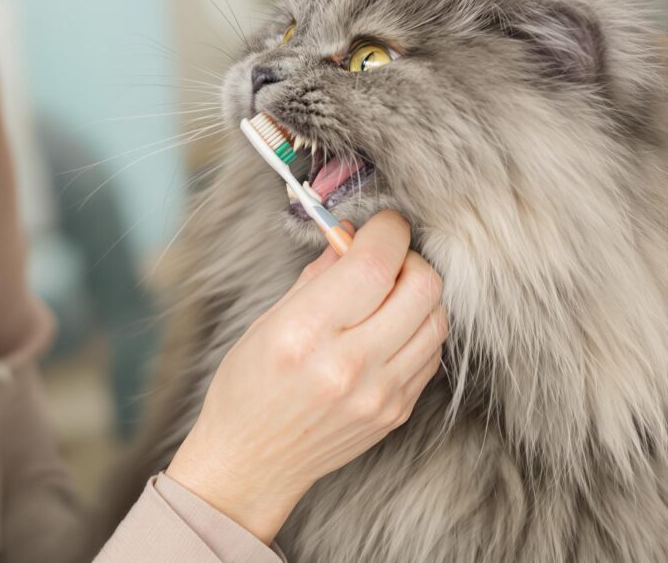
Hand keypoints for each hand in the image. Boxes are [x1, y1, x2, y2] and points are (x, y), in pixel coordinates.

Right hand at [165, 209, 446, 543]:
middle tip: (385, 259)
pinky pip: (432, 354)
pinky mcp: (398, 412)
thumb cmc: (248, 387)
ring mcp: (380, 393)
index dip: (387, 231)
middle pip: (422, 286)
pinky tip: (389, 329)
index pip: (375, 265)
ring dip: (418, 293)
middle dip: (409, 257)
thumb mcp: (267, 321)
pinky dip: (419, 329)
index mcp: (306, 333)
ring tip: (387, 295)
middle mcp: (349, 364)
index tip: (382, 224)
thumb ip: (317, 276)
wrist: (253, 462)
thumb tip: (350, 235)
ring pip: (437, 319)